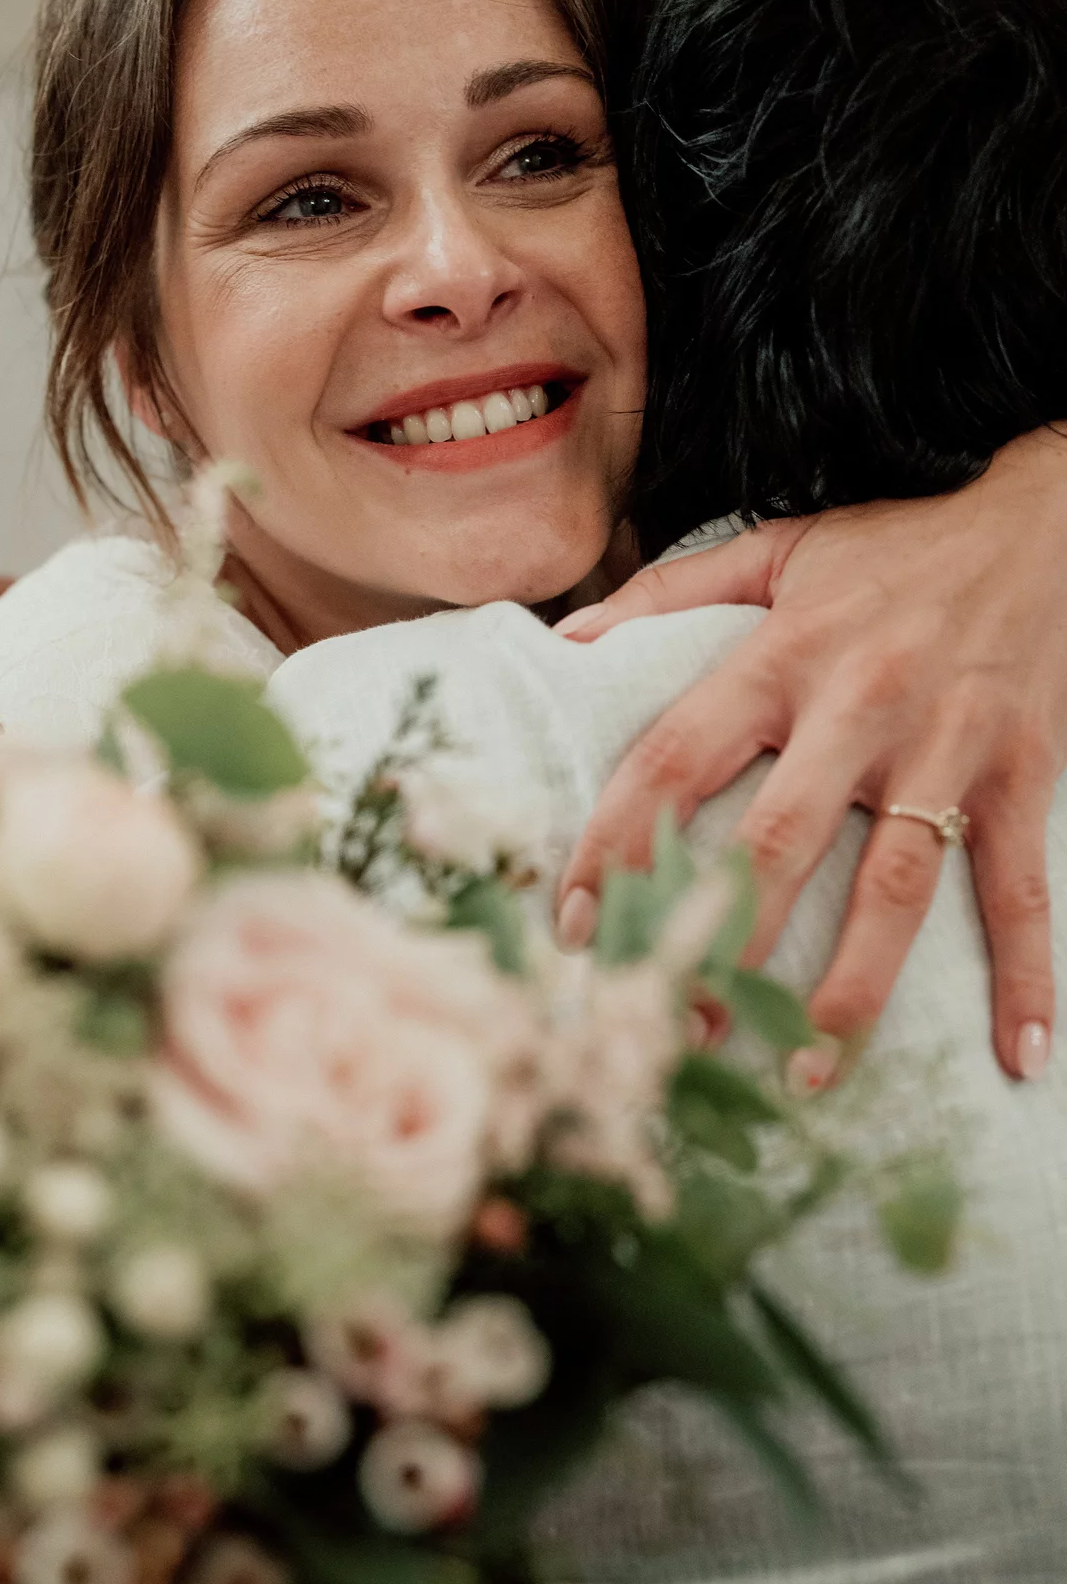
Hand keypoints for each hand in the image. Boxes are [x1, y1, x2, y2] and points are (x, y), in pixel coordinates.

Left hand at [555, 426, 1066, 1080]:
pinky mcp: (1021, 771)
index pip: (674, 760)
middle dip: (721, 943)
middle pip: (777, 842)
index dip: (617, 844)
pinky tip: (1018, 1056)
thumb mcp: (774, 548)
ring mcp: (945, 746)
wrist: (1043, 512)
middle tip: (677, 1026)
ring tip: (806, 1071)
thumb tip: (565, 638)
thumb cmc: (895, 543)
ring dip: (851, 988)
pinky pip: (1021, 886)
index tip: (574, 924)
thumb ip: (668, 593)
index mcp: (780, 657)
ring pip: (897, 886)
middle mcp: (857, 706)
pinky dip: (1027, 975)